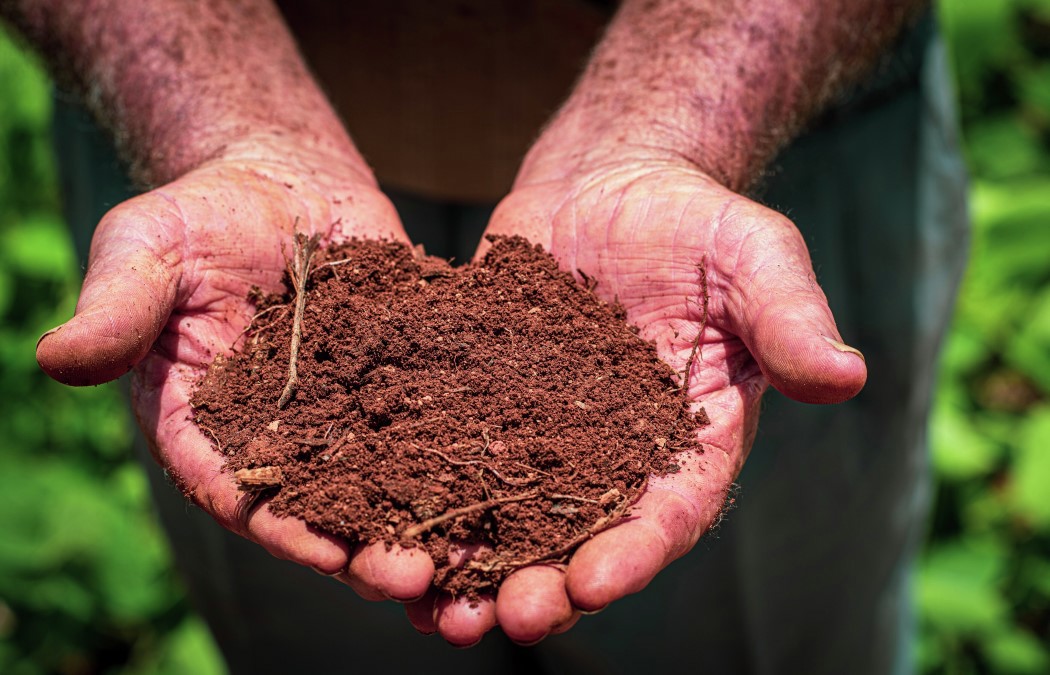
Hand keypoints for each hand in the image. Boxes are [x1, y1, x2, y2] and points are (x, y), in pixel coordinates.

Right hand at [35, 134, 436, 601]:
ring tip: (469, 558)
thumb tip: (55, 358)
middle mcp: (278, 437)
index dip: (275, 523)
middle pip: (318, 508)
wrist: (285, 178)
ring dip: (422, 525)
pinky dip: (461, 463)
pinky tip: (504, 487)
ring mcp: (344, 417)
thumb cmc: (201, 208)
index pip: (232, 487)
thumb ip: (117, 305)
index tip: (320, 550)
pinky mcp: (399, 387)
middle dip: (363, 546)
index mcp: (205, 423)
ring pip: (383, 486)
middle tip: (412, 575)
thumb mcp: (147, 245)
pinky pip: (431, 431)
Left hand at [407, 153, 866, 643]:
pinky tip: (380, 532)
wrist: (611, 186)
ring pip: (507, 518)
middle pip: (581, 538)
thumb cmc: (696, 220)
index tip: (592, 582)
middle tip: (507, 617)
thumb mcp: (755, 257)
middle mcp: (616, 457)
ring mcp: (544, 436)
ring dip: (473, 567)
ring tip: (431, 603)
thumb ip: (788, 319)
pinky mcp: (486, 404)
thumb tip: (846, 376)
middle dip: (545, 584)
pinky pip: (451, 459)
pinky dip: (422, 500)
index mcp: (690, 441)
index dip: (633, 552)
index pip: (669, 512)